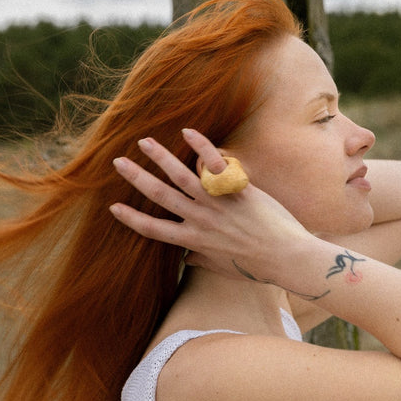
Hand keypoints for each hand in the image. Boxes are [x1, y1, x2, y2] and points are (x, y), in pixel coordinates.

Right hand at [110, 129, 309, 284]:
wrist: (286, 257)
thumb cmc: (256, 267)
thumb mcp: (223, 268)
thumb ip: (202, 261)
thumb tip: (187, 259)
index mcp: (194, 241)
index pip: (153, 230)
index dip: (131, 219)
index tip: (114, 207)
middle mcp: (200, 221)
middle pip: (160, 196)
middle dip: (136, 178)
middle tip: (118, 162)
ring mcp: (217, 204)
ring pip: (181, 176)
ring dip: (160, 157)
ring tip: (144, 141)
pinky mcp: (236, 190)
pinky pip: (214, 164)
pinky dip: (200, 146)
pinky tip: (187, 131)